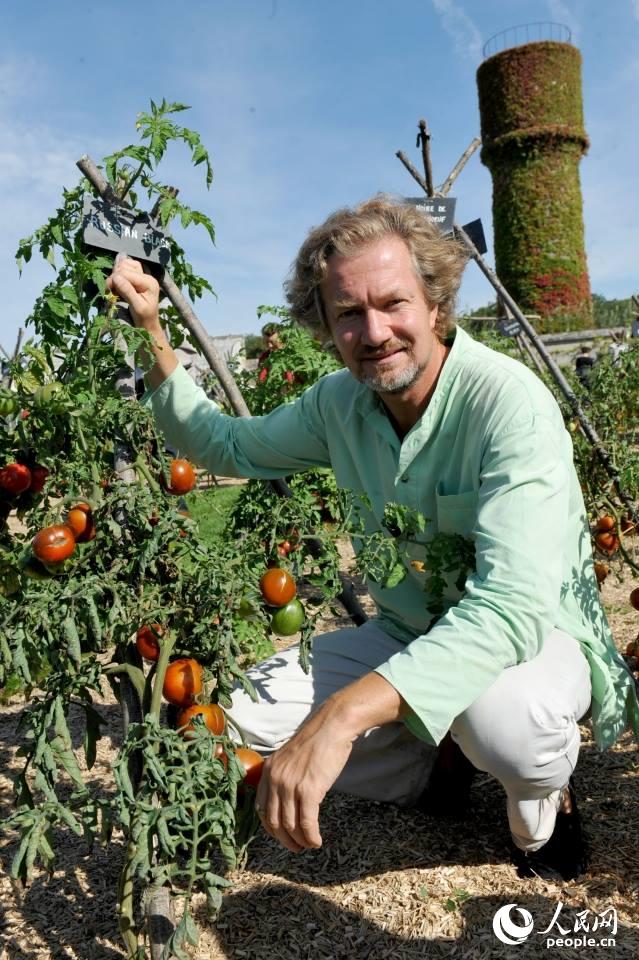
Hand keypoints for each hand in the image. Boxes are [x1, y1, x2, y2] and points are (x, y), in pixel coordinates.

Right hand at [106, 256, 160, 330]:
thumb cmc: (144, 318)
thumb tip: (115, 277)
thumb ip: (127, 291)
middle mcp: (147, 276)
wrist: (148, 324)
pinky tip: (118, 285)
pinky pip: (125, 267)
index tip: (108, 291)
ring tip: (116, 289)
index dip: (114, 279)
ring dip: (116, 275)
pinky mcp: (137, 277)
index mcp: (149, 282)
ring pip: (123, 264)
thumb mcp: (137, 307)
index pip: (126, 272)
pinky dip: (118, 274)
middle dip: (114, 278)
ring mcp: (142, 275)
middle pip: (124, 266)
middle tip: (112, 292)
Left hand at [255, 703, 352, 852]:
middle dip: (284, 840)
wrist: (331, 727)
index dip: (270, 827)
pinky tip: (317, 841)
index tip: (281, 835)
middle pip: (274, 821)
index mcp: (268, 771)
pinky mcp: (309, 790)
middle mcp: (275, 779)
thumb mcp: (288, 757)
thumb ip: (282, 776)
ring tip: (308, 845)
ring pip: (291, 825)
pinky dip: (311, 837)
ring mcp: (291, 785)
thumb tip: (285, 801)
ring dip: (300, 841)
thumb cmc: (315, 741)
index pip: (261, 808)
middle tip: (295, 847)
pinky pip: (307, 823)